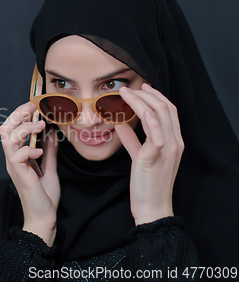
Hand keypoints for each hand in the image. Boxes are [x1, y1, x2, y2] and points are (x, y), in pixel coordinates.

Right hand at [0, 101, 59, 245]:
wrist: (44, 217)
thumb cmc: (44, 196)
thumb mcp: (50, 168)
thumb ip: (49, 151)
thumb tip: (52, 133)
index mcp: (17, 156)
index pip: (11, 129)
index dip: (20, 115)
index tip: (33, 105)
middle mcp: (12, 159)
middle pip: (5, 129)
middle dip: (17, 115)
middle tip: (33, 107)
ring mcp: (14, 166)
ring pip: (8, 138)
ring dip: (24, 128)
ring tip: (40, 125)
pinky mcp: (19, 174)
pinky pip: (17, 155)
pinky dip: (28, 149)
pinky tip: (40, 152)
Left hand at [115, 83, 184, 224]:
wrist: (152, 207)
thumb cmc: (146, 183)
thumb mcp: (139, 156)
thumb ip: (132, 140)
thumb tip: (121, 124)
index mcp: (174, 142)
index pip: (169, 111)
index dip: (156, 97)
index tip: (141, 89)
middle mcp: (175, 142)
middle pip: (166, 107)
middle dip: (147, 93)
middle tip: (130, 88)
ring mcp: (168, 149)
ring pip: (160, 113)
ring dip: (141, 100)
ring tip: (125, 93)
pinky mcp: (155, 156)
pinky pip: (154, 131)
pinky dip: (146, 116)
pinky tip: (132, 108)